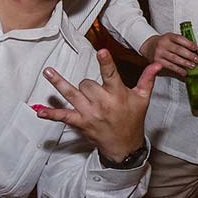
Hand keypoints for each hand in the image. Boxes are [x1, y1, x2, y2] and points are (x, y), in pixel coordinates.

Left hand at [35, 51, 161, 160]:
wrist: (124, 145)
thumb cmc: (133, 120)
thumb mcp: (142, 99)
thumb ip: (147, 80)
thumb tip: (156, 64)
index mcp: (118, 95)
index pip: (111, 75)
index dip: (106, 63)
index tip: (101, 51)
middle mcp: (103, 103)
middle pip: (87, 83)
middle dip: (89, 85)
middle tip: (98, 94)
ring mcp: (90, 114)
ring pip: (73, 94)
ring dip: (59, 83)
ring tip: (48, 71)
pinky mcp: (81, 123)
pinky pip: (64, 117)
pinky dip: (52, 114)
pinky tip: (40, 111)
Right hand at [138, 32, 197, 74]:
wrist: (149, 47)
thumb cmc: (165, 43)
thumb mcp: (174, 40)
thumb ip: (186, 44)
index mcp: (168, 36)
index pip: (179, 39)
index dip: (188, 43)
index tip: (195, 48)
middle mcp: (162, 43)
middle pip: (178, 50)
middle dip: (189, 55)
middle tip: (197, 59)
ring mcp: (159, 53)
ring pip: (174, 59)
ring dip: (185, 63)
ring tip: (192, 66)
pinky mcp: (157, 61)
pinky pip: (169, 66)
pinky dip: (178, 70)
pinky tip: (184, 72)